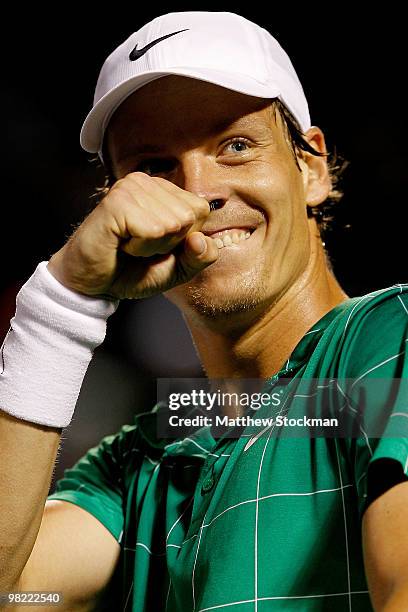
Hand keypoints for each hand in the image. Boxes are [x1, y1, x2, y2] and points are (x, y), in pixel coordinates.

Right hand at [47, 172, 218, 299]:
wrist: (92, 284)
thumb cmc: (130, 271)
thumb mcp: (177, 269)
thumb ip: (200, 257)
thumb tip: (201, 239)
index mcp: (164, 190)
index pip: (201, 211)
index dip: (184, 239)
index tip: (156, 245)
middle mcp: (148, 181)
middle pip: (189, 217)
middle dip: (169, 244)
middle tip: (139, 247)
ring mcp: (131, 187)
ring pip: (173, 224)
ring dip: (152, 247)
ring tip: (129, 245)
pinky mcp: (117, 201)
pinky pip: (153, 231)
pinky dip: (140, 247)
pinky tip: (121, 243)